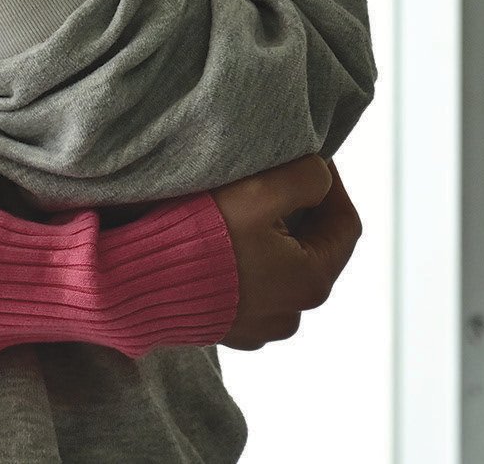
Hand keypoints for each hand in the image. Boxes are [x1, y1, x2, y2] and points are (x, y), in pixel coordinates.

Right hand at [212, 154, 362, 350]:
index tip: (310, 156)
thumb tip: (320, 175)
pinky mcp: (227, 327)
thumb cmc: (201, 237)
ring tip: (242, 202)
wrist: (138, 284)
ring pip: (280, 266)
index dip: (333, 183)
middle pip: (312, 246)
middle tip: (273, 174)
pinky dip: (244, 258)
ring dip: (270, 233)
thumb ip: (304, 177)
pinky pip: (249, 285)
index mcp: (311, 281)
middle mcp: (291, 313)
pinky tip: (219, 236)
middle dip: (299, 207)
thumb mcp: (259, 192)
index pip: (345, 224)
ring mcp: (258, 325)